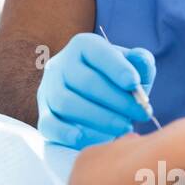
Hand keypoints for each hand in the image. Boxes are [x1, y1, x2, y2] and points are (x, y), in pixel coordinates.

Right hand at [37, 33, 155, 148]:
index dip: (116, 68)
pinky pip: (49, 124)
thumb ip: (141, 62)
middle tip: (141, 113)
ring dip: (99, 118)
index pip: (98, 52)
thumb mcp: (134, 69)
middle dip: (117, 100)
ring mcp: (48, 90)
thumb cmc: (118, 83)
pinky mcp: (43, 115)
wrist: (96, 103)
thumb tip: (141, 61)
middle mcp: (60, 64)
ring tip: (125, 126)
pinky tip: (92, 138)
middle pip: (85, 81)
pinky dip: (68, 133)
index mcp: (83, 46)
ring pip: (66, 103)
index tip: (134, 84)